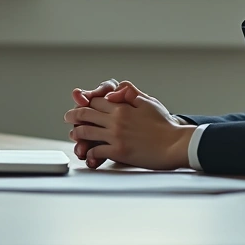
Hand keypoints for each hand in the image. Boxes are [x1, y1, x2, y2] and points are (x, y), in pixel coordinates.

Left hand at [64, 81, 193, 170]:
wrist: (175, 144)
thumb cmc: (164, 125)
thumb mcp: (148, 102)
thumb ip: (129, 93)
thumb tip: (112, 92)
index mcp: (122, 107)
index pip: (96, 101)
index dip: (85, 102)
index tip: (80, 104)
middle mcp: (116, 120)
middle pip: (86, 115)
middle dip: (73, 116)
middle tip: (68, 117)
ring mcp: (116, 137)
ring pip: (86, 133)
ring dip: (77, 133)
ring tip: (74, 134)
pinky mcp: (118, 152)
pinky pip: (96, 150)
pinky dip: (90, 151)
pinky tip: (88, 152)